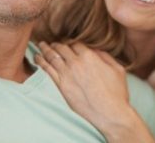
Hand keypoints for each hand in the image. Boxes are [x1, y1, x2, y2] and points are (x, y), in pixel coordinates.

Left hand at [35, 41, 154, 142]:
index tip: (66, 42)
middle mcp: (76, 63)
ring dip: (45, 49)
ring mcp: (67, 74)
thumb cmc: (116, 93)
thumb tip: (95, 50)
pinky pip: (47, 70)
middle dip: (56, 44)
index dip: (70, 42)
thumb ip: (105, 56)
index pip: (75, 43)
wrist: (109, 113)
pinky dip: (41, 62)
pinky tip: (37, 58)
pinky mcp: (61, 86)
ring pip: (52, 56)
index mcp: (90, 56)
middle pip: (61, 48)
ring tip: (40, 45)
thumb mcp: (117, 69)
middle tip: (50, 42)